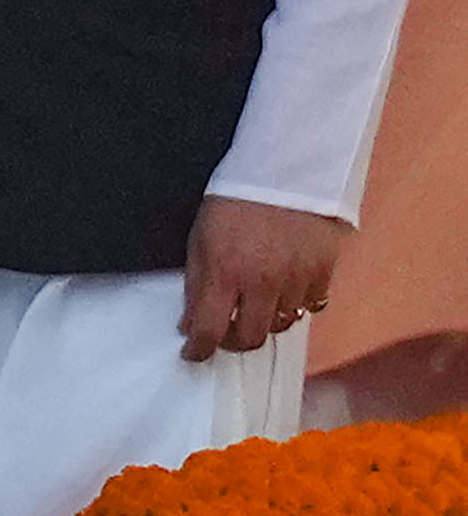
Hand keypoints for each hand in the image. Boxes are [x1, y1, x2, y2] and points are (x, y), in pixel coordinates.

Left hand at [183, 197, 348, 365]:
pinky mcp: (324, 267)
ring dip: (268, 319)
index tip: (195, 352)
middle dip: (235, 340)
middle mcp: (262, 282)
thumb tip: (191, 325)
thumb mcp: (201, 238)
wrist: (287, 163)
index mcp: (225, 274)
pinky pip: (313, 304)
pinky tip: (289, 289)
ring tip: (261, 303)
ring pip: (283, 323)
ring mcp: (296, 277)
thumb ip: (196, 284)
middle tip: (229, 330)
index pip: (209, 332)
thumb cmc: (237, 198)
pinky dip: (300, 303)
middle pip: (251, 338)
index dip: (198, 350)